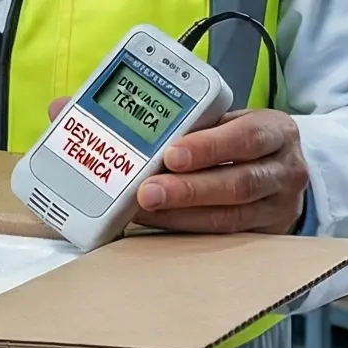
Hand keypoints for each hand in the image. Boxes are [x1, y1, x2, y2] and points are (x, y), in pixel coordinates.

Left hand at [45, 103, 309, 234]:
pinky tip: (156, 227)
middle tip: (146, 192)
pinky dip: (188, 232)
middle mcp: (282, 170)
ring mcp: (277, 208)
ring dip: (182, 216)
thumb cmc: (234, 138)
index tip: (170, 153)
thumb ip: (158, 112)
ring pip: (230, 218)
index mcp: (272, 129)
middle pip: (237, 183)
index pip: (246, 135)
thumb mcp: (214, 116)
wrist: (285, 170)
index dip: (209, 146)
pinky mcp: (266, 237)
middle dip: (187, 189)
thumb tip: (62, 107)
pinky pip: (225, 240)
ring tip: (143, 212)